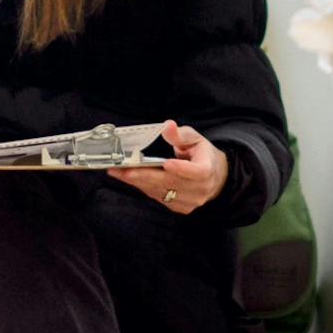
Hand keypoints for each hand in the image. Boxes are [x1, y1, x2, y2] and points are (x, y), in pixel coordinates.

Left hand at [108, 120, 227, 215]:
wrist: (214, 177)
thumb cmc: (202, 155)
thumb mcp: (195, 139)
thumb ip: (180, 134)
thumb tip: (168, 125)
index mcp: (207, 171)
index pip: (196, 172)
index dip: (181, 169)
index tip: (167, 163)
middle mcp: (200, 190)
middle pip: (170, 183)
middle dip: (144, 175)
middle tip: (122, 168)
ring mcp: (189, 201)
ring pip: (160, 192)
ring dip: (138, 182)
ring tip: (118, 172)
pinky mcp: (179, 207)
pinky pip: (158, 197)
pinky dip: (143, 187)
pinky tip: (129, 178)